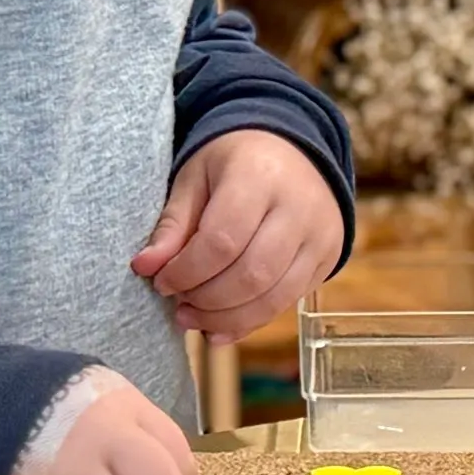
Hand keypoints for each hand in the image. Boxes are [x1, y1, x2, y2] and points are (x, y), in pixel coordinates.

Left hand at [131, 130, 343, 347]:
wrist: (293, 149)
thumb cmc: (235, 162)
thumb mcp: (196, 178)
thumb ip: (173, 223)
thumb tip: (145, 268)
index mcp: (259, 175)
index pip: (222, 240)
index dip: (187, 270)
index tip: (161, 281)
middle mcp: (299, 206)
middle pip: (251, 274)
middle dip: (206, 300)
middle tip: (178, 305)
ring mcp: (321, 235)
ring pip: (273, 297)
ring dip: (226, 318)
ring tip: (193, 317)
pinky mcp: (328, 258)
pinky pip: (288, 302)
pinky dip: (249, 321)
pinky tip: (219, 325)